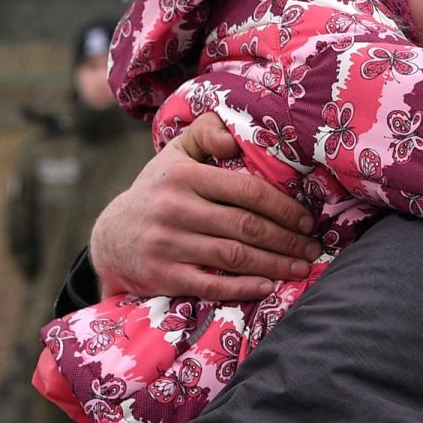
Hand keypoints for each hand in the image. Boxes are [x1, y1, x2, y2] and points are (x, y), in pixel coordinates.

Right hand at [90, 112, 322, 299]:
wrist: (110, 238)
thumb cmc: (157, 192)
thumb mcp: (174, 155)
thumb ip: (205, 134)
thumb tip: (234, 136)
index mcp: (184, 177)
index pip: (246, 191)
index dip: (283, 206)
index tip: (306, 219)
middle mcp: (175, 209)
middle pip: (246, 226)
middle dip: (287, 239)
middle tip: (312, 248)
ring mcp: (169, 244)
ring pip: (234, 257)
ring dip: (275, 264)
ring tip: (300, 268)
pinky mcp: (164, 275)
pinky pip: (212, 285)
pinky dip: (243, 287)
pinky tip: (268, 286)